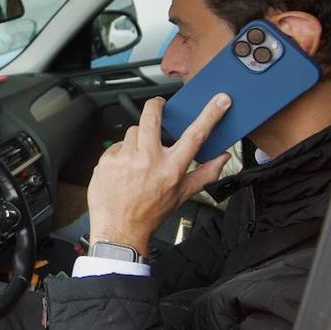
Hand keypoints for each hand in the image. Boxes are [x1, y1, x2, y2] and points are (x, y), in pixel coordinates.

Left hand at [87, 94, 232, 255]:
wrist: (119, 229)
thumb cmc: (150, 213)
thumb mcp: (182, 195)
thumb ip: (205, 173)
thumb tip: (223, 157)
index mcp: (171, 168)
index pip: (195, 135)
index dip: (210, 115)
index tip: (220, 100)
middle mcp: (148, 160)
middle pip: (152, 117)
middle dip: (156, 105)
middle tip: (158, 105)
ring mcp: (125, 158)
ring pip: (133, 131)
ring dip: (138, 139)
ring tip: (138, 158)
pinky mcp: (107, 160)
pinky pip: (117, 145)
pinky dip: (122, 153)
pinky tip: (124, 169)